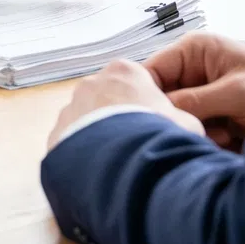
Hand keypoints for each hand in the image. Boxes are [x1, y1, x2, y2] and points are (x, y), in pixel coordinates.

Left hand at [47, 59, 202, 150]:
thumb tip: (187, 130)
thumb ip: (183, 120)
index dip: (149, 104)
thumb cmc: (157, 137)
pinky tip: (100, 172)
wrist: (121, 165)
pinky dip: (84, 156)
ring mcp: (70, 109)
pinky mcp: (56, 135)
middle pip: (110, 100)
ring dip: (100, 137)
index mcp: (124, 71)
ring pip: (88, 122)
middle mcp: (91, 84)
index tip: (157, 124)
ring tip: (119, 163)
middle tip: (138, 145)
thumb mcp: (188, 125)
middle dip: (122, 119)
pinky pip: (72, 144)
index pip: (137, 81)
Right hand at [146, 32, 244, 151]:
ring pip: (176, 120)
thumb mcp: (237, 91)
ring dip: (196, 131)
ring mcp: (201, 97)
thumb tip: (159, 110)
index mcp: (194, 51)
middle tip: (200, 127)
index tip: (152, 117)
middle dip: (178, 117)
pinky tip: (229, 138)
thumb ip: (196, 100)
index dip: (147, 94)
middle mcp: (193, 73)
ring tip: (224, 133)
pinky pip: (193, 133)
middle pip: (162, 99)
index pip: (152, 71)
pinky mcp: (211, 119)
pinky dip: (206, 140)